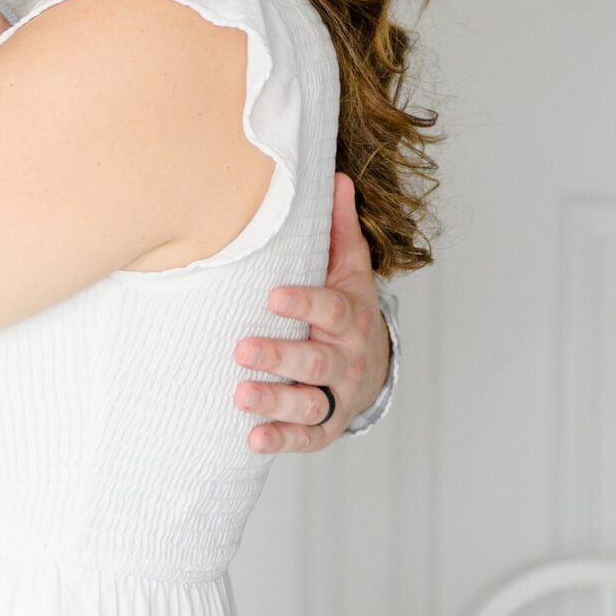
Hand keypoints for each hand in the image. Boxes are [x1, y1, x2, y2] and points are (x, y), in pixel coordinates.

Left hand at [232, 173, 388, 454]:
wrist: (374, 366)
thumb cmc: (348, 308)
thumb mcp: (350, 268)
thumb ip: (339, 228)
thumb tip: (334, 175)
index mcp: (350, 317)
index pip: (329, 310)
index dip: (304, 305)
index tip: (273, 297)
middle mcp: (346, 359)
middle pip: (315, 362)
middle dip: (279, 357)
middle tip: (242, 349)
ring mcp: (336, 395)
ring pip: (309, 402)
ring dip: (275, 401)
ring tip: (241, 394)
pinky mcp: (326, 425)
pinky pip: (306, 436)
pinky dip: (281, 440)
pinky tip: (252, 438)